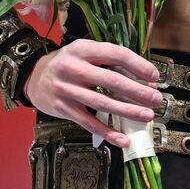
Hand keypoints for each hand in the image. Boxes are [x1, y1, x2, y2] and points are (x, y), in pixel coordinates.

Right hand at [23, 40, 163, 146]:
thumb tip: (141, 75)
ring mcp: (68, 90)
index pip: (116, 54)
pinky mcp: (64, 109)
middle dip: (138, 91)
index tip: (154, 76)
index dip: (138, 65)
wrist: (33, 76)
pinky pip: (89, 122)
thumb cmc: (67, 63)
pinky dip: (107, 132)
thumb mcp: (84, 51)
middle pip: (112, 81)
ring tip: (146, 116)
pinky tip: (122, 139)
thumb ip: (108, 59)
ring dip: (128, 111)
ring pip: (103, 103)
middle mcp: (74, 68)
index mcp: (84, 49)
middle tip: (156, 99)